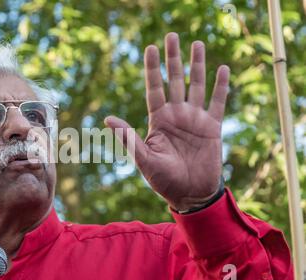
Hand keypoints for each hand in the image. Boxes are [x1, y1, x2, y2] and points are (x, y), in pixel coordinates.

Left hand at [105, 33, 229, 210]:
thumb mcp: (144, 159)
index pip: (154, 89)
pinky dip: (220, 86)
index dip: (152, 69)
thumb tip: (107, 119)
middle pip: (174, 80)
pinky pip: (218, 102)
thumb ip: (129, 138)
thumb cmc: (164, 180)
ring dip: (197, 65)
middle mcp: (176, 115)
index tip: (150, 48)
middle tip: (171, 36)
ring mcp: (195, 120)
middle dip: (173, 59)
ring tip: (197, 43)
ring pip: (196, 85)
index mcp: (158, 121)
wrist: (190, 194)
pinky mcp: (212, 128)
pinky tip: (222, 69)